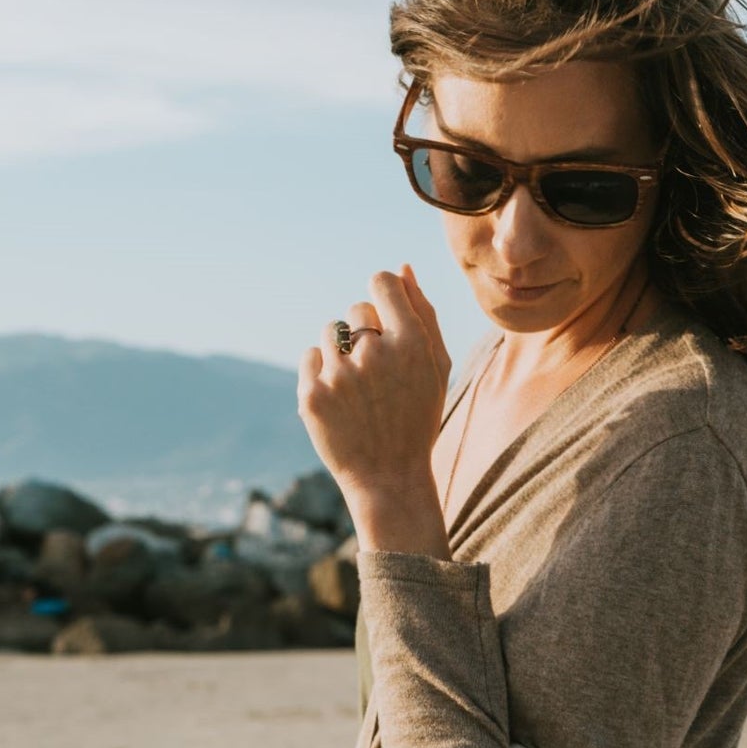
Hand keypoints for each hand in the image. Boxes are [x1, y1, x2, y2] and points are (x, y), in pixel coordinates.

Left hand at [298, 267, 453, 556]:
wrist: (389, 479)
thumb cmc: (417, 420)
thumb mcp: (436, 370)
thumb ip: (423, 315)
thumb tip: (402, 268)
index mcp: (411, 344)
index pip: (382, 282)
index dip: (382, 294)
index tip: (383, 318)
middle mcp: (375, 354)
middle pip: (356, 310)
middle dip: (364, 333)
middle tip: (377, 375)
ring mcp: (341, 375)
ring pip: (330, 333)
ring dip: (341, 353)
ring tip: (358, 391)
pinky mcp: (313, 395)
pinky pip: (310, 357)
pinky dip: (320, 374)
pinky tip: (339, 401)